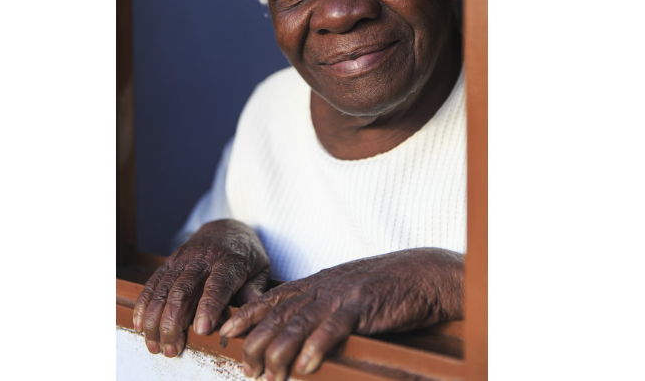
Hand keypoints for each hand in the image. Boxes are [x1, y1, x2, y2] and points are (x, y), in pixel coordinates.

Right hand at [132, 219, 269, 357]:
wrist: (226, 228)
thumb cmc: (246, 254)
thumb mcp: (261, 269)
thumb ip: (255, 293)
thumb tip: (252, 319)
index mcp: (230, 261)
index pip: (218, 285)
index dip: (209, 306)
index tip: (202, 329)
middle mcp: (203, 258)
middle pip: (184, 290)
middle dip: (174, 321)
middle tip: (172, 347)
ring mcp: (183, 259)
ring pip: (165, 288)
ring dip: (156, 318)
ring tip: (155, 343)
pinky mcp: (169, 261)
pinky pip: (154, 282)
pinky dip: (145, 303)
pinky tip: (141, 323)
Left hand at [218, 248, 462, 380]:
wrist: (420, 274)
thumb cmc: (382, 287)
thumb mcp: (343, 290)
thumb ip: (319, 304)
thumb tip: (296, 327)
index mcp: (315, 284)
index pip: (271, 299)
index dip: (246, 317)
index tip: (224, 333)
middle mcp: (321, 288)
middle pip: (278, 315)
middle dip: (256, 342)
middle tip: (246, 368)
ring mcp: (339, 296)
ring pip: (298, 324)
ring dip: (280, 352)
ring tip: (269, 375)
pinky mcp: (360, 306)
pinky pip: (333, 329)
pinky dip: (316, 348)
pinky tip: (304, 366)